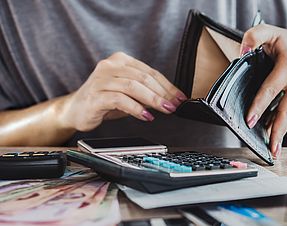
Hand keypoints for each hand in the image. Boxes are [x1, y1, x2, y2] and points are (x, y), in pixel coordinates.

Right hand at [60, 52, 186, 131]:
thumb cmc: (103, 100)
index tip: (179, 97)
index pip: (150, 72)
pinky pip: (120, 99)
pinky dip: (136, 108)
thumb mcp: (128, 93)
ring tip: (164, 109)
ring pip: (133, 86)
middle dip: (163, 93)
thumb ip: (145, 92)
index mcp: (120, 61)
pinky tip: (146, 116)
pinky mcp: (95, 95)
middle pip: (143, 77)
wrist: (75, 110)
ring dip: (153, 99)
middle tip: (174, 105)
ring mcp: (101, 80)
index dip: (168, 85)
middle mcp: (109, 66)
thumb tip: (170, 99)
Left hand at [240, 24, 286, 158]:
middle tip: (270, 148)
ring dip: (280, 130)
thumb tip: (241, 52)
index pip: (271, 89)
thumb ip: (253, 37)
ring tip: (271, 147)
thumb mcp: (268, 31)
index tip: (250, 120)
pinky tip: (274, 132)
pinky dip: (283, 122)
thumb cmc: (285, 40)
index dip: (259, 106)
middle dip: (278, 130)